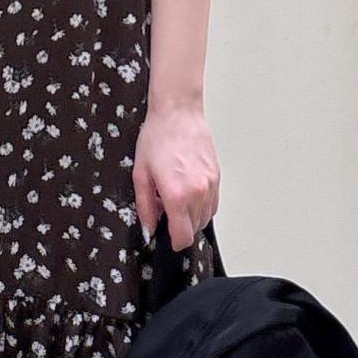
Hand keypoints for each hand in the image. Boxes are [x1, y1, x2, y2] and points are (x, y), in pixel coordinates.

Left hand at [132, 101, 218, 251]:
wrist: (178, 114)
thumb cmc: (157, 138)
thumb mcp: (141, 174)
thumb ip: (145, 206)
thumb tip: (149, 227)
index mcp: (176, 195)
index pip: (183, 236)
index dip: (174, 243)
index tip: (168, 241)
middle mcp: (197, 193)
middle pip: (195, 229)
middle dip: (180, 228)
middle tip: (165, 212)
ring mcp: (210, 185)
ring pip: (205, 218)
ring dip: (192, 217)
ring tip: (176, 200)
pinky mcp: (217, 177)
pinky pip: (213, 204)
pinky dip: (202, 206)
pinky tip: (188, 193)